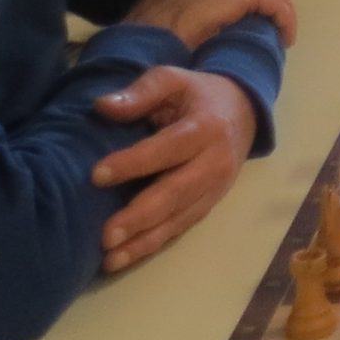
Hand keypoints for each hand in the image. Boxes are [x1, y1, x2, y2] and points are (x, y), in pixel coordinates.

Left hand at [91, 68, 258, 272]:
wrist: (244, 113)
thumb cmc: (197, 95)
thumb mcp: (173, 80)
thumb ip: (141, 92)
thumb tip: (103, 106)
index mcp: (206, 128)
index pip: (168, 148)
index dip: (134, 162)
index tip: (96, 175)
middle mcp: (215, 163)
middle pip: (176, 193)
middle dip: (140, 216)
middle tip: (105, 235)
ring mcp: (215, 189)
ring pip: (178, 219)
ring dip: (144, 241)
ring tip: (110, 259)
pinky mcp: (209, 205)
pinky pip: (180, 228)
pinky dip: (152, 245)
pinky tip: (124, 258)